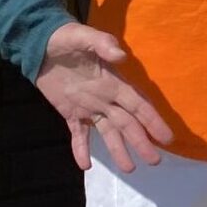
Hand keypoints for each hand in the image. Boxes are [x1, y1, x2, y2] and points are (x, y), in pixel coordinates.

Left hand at [35, 22, 172, 172]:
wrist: (40, 44)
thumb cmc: (66, 38)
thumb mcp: (84, 36)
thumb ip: (103, 45)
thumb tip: (121, 57)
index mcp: (112, 81)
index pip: (137, 105)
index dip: (152, 121)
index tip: (167, 138)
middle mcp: (105, 98)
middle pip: (127, 124)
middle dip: (141, 141)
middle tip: (154, 161)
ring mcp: (88, 107)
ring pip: (108, 133)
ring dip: (118, 150)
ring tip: (129, 169)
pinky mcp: (70, 113)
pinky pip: (78, 135)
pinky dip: (81, 150)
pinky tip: (85, 166)